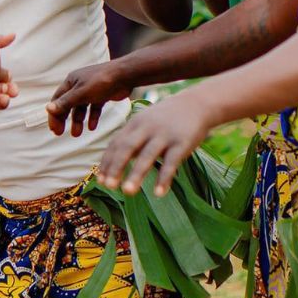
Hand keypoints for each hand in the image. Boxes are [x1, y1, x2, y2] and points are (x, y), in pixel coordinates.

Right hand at [46, 61, 132, 136]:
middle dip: (64, 119)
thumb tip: (48, 109)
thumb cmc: (101, 81)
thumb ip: (66, 102)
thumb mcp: (81, 93)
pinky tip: (92, 127)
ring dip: (78, 121)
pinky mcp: (102, 95)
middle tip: (60, 133)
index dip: (54, 114)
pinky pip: (94, 108)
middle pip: (68, 104)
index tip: (54, 129)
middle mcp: (79, 85)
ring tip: (77, 134)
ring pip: (81, 108)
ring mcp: (91, 90)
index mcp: (71, 81)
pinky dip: (92, 117)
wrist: (125, 75)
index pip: (58, 99)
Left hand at [96, 94, 212, 196]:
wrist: (197, 103)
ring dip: (136, 174)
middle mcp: (147, 128)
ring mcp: (165, 135)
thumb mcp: (145, 122)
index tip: (100, 181)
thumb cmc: (166, 118)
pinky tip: (159, 194)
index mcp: (135, 123)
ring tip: (127, 192)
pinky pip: (171, 163)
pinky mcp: (182, 143)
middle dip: (116, 166)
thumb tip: (112, 164)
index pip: (116, 143)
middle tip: (108, 186)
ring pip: (148, 155)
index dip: (107, 162)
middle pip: (127, 147)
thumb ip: (130, 139)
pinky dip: (164, 178)